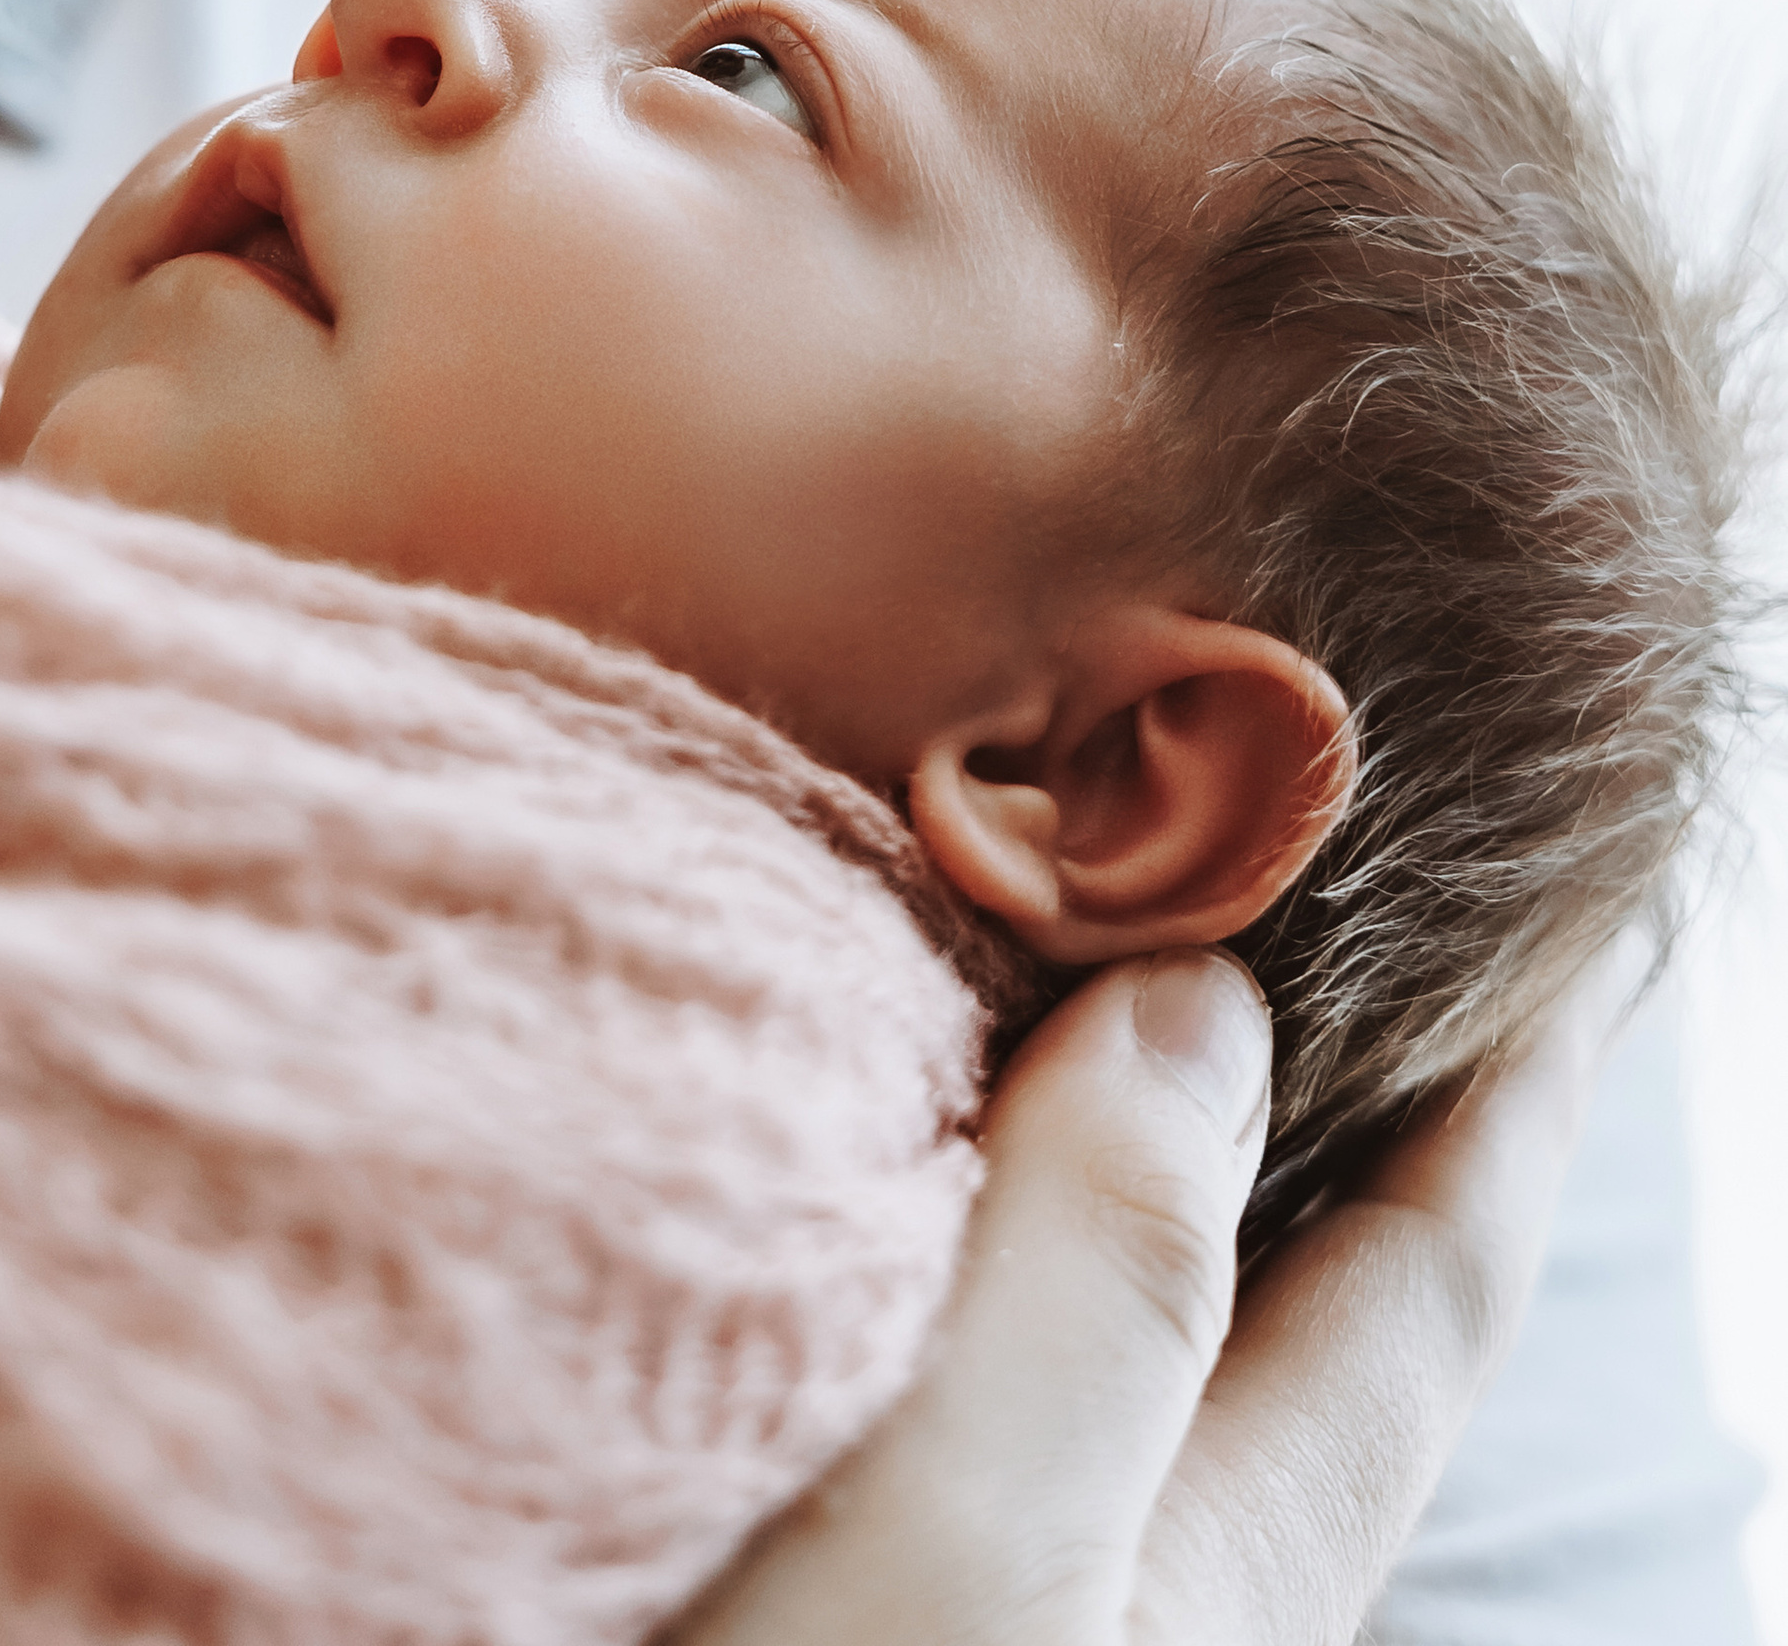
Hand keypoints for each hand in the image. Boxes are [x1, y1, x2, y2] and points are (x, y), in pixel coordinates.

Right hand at [668, 944, 1628, 1645]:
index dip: (1523, 1084)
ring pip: (1140, 1313)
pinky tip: (921, 1150)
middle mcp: (1140, 1593)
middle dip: (1366, 1091)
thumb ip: (1096, 1273)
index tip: (1588, 900)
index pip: (1433, 1279)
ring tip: (1150, 966)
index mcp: (1219, 1574)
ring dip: (1170, 1142)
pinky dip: (1006, 1211)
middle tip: (1378, 884)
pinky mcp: (872, 1576)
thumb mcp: (953, 1552)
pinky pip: (996, 1346)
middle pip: (1315, 1295)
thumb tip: (1206, 1011)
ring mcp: (1008, 1595)